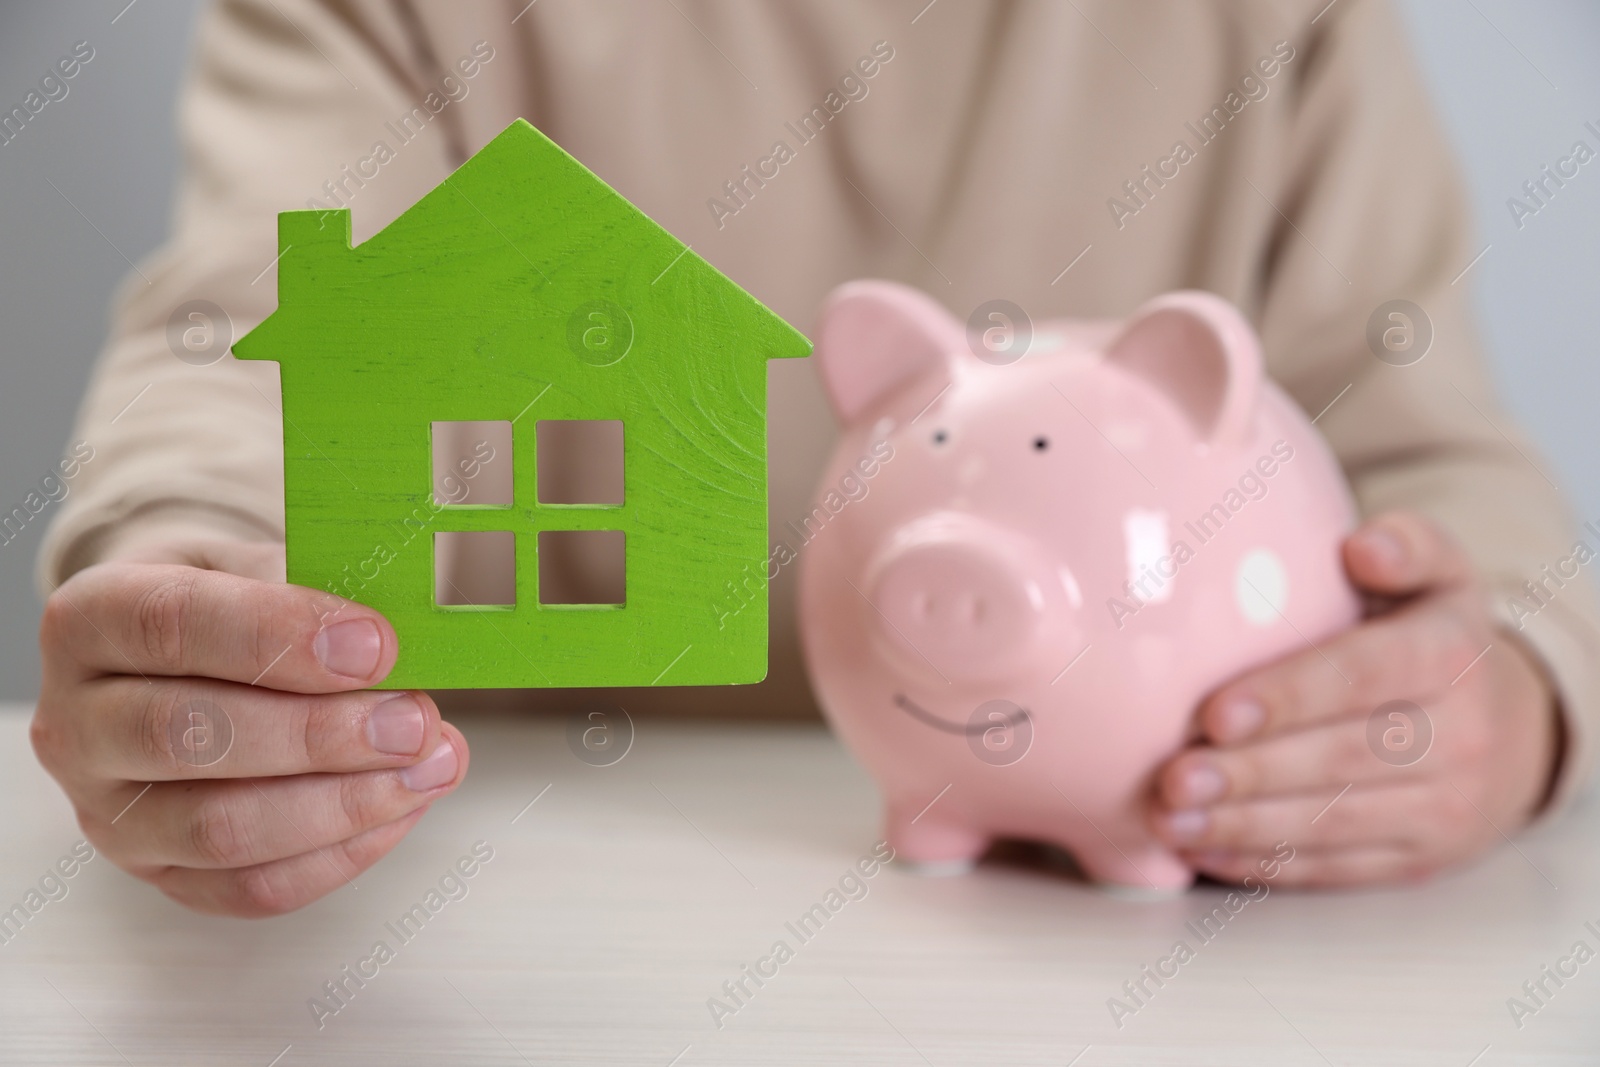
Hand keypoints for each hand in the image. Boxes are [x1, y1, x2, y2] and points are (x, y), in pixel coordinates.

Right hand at [33, 540, 467, 915]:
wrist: (193, 653)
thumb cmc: (235, 602)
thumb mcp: (260, 564)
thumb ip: (316, 588)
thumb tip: (395, 641)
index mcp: (90, 620)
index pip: (170, 624)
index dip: (278, 636)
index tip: (376, 645)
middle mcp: (78, 724)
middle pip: (188, 738)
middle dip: (319, 734)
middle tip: (414, 719)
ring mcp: (111, 814)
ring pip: (220, 829)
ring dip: (342, 803)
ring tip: (428, 764)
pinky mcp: (162, 876)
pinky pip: (252, 888)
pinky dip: (342, 853)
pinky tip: (403, 806)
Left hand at [1146, 511, 1559, 886]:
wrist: (1510, 729)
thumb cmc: (1433, 635)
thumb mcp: (1440, 574)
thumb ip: (1407, 546)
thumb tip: (1362, 546)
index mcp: (1452, 655)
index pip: (1365, 675)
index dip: (1289, 696)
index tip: (1215, 712)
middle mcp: (1461, 736)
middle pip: (1342, 758)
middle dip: (1250, 773)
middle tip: (1173, 777)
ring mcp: (1445, 808)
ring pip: (1335, 822)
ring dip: (1244, 826)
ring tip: (1171, 820)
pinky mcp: (1419, 860)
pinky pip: (1337, 868)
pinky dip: (1264, 864)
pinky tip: (1202, 851)